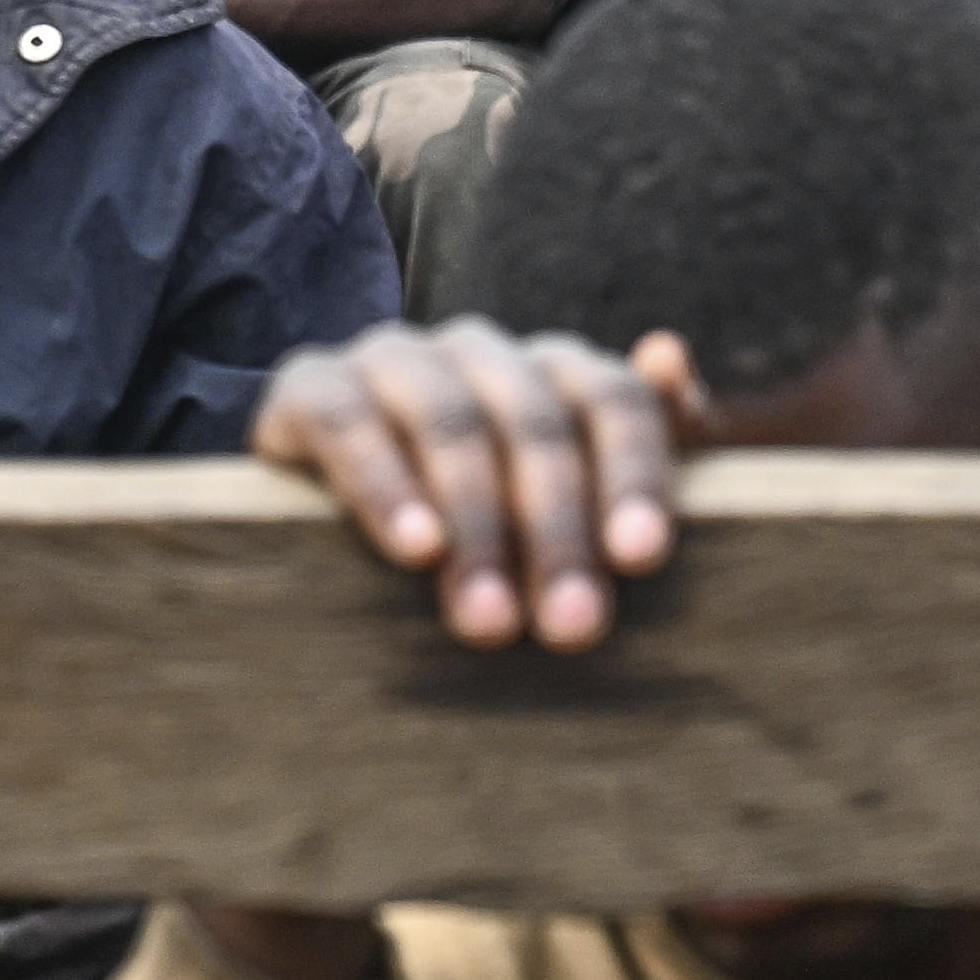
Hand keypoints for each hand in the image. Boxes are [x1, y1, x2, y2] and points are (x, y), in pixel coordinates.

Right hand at [254, 312, 687, 650]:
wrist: (320, 511)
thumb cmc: (481, 525)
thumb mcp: (567, 503)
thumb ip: (641, 448)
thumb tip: (669, 358)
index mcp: (552, 372)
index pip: (613, 399)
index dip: (634, 472)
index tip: (641, 558)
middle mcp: (478, 351)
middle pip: (536, 421)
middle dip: (558, 529)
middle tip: (571, 629)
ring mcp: (392, 359)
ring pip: (451, 421)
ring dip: (478, 524)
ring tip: (489, 620)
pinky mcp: (311, 385)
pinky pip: (349, 422)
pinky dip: (385, 486)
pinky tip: (416, 548)